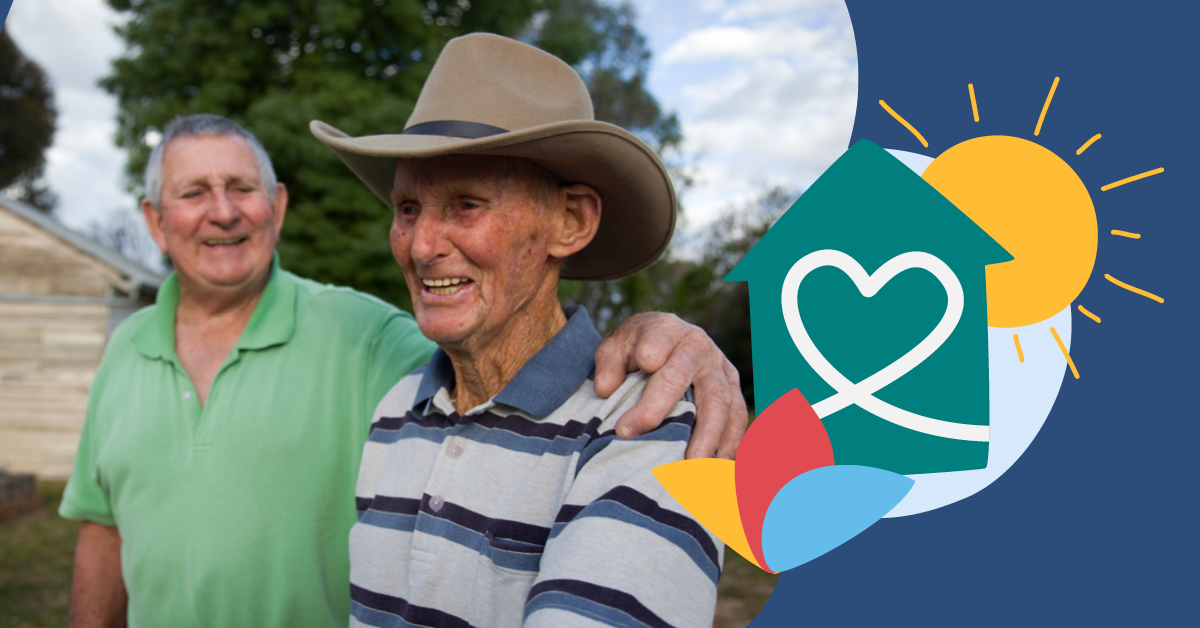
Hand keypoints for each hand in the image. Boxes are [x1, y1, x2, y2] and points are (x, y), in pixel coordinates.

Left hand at [593, 312, 747, 458]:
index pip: (653, 351)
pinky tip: (720, 468)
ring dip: (710, 436)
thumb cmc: (634, 350)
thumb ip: (608, 365)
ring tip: (696, 468)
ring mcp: (719, 366)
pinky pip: (738, 415)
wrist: (663, 339)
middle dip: (669, 414)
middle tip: (654, 449)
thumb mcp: (614, 348)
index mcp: (665, 330)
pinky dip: (732, 442)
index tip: (623, 428)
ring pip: (720, 400)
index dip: (640, 390)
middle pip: (685, 378)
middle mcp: (697, 345)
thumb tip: (606, 389)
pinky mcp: (732, 386)